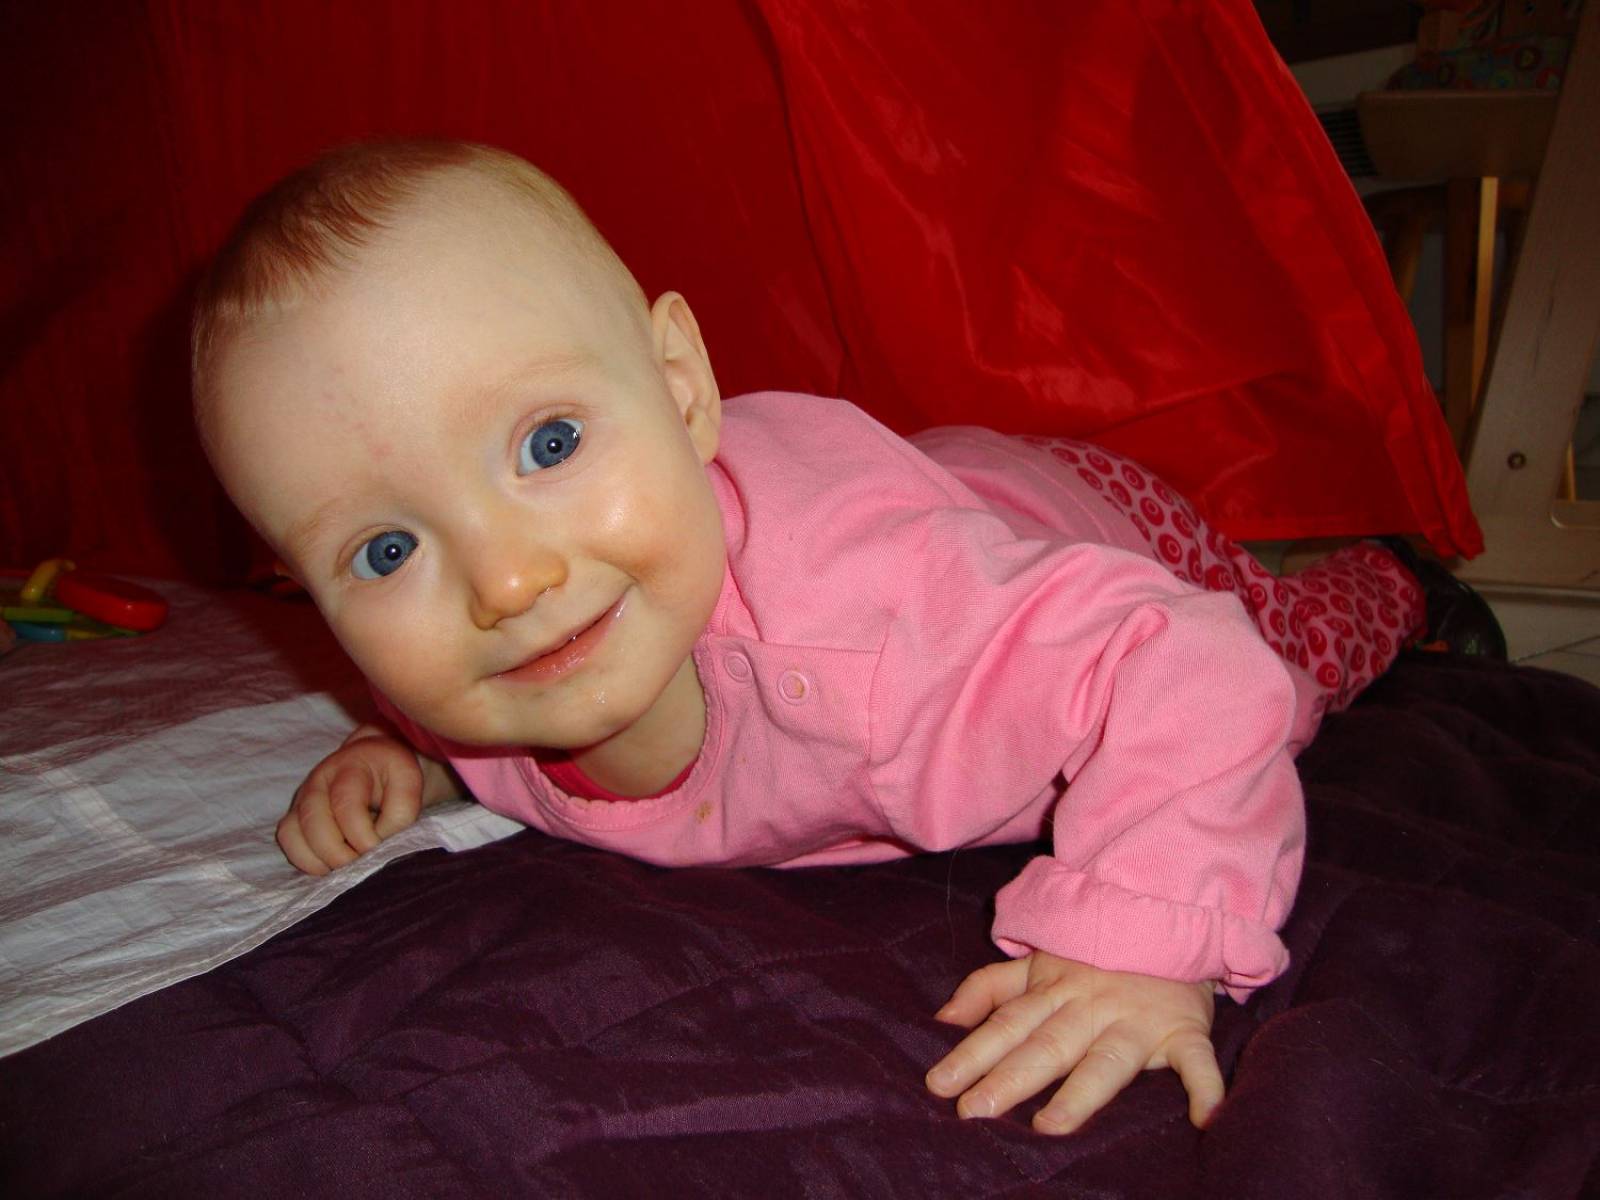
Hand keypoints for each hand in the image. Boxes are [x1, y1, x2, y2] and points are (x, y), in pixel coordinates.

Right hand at [277, 728, 424, 874]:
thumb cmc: (392, 774)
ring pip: (292, 832)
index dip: (361, 835)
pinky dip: (306, 860)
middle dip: (338, 853)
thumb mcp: (408, 782)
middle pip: (313, 821)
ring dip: (319, 859)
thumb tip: (378, 847)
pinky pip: (287, 841)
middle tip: (362, 864)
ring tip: (347, 867)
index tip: (378, 850)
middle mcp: (319, 781)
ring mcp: (303, 798)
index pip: (346, 803)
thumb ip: (400, 813)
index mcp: (350, 767)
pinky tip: (331, 865)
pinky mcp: (296, 815)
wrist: (374, 760)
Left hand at [925, 951, 1221, 1134]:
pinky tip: (1205, 1119)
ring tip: (1051, 1127)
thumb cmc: (1094, 951)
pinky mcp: (1184, 1031)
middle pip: (1045, 1046)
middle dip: (1009, 1078)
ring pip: (1106, 1060)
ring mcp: (1138, 1020)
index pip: (1006, 1025)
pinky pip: (1197, 1061)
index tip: (939, 1084)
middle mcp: (1091, 1007)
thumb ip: (989, 987)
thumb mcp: (1037, 962)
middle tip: (974, 1112)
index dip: (972, 1053)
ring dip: (1081, 1092)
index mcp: (1054, 990)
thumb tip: (942, 1018)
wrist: (1168, 915)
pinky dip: (1206, 1088)